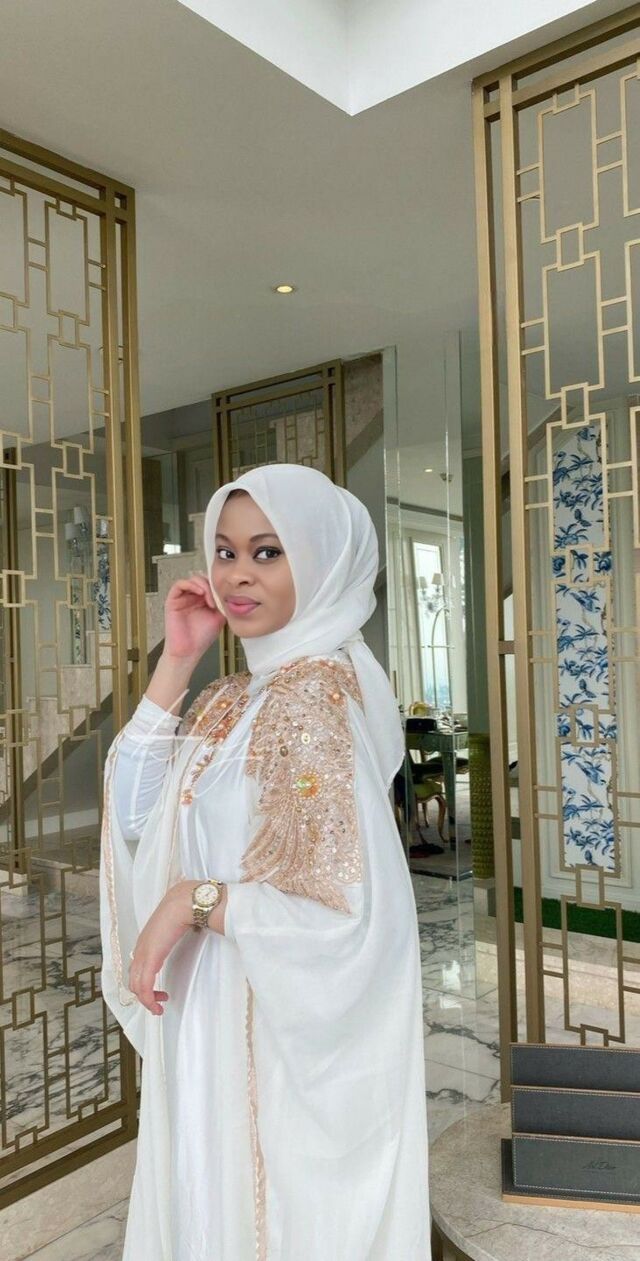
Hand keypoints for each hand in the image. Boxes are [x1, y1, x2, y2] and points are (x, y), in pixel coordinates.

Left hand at [128, 880, 201, 1014]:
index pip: (136, 968)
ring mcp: (143, 953)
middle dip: (145, 996)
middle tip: (158, 1005)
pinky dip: (149, 998)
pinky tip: (157, 1004)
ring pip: (137, 986)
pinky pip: (145, 985)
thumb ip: (176, 931)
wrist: (184, 902)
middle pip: (133, 980)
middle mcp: (140, 948)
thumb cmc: (183, 909)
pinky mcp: (151, 958)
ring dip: (147, 1001)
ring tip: (159, 1008)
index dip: (144, 983)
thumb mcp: (176, 924)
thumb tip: (189, 930)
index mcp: (146, 941)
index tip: (157, 991)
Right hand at [163, 573, 226, 663]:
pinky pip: (179, 584)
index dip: (218, 585)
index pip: (210, 583)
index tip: (226, 592)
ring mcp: (182, 598)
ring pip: (192, 579)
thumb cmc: (201, 638)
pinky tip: (200, 592)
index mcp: (203, 600)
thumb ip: (222, 602)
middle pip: (202, 578)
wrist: (188, 652)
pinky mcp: (172, 600)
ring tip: (210, 598)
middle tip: (218, 595)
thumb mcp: (219, 617)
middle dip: (212, 584)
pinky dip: (190, 584)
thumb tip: (228, 591)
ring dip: (203, 584)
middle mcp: (192, 597)